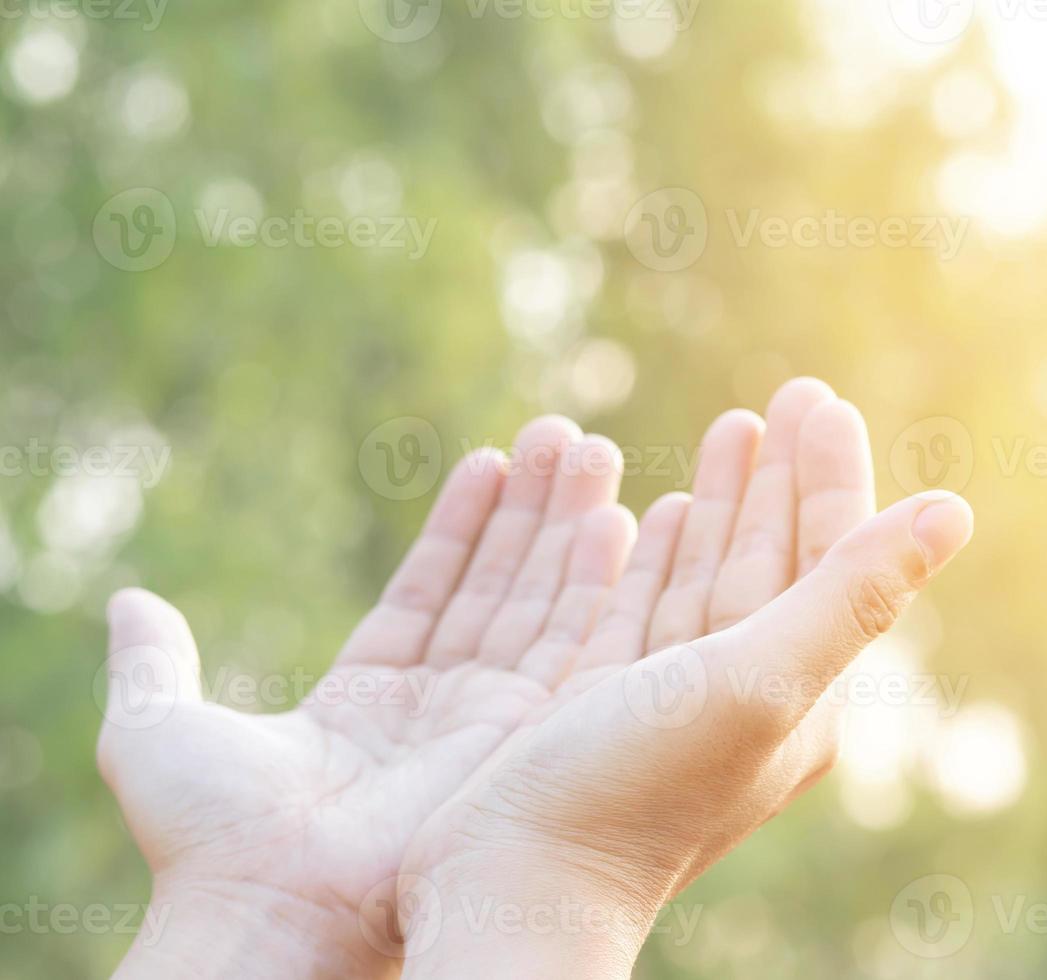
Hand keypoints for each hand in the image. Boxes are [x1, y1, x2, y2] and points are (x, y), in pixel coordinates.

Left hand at [98, 412, 642, 975]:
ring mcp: (486, 721)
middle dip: (533, 512)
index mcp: (368, 699)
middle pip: (498, 587)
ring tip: (590, 450)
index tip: (492, 461)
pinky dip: (588, 580)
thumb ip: (154, 660)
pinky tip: (607, 517)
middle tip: (564, 437)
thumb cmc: (210, 838)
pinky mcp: (523, 737)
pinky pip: (566, 644)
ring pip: (539, 604)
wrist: (270, 908)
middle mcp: (439, 707)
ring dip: (568, 527)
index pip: (429, 592)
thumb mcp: (156, 728)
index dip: (461, 527)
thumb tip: (128, 599)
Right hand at [397, 382, 973, 977]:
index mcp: (799, 690)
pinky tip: (658, 515)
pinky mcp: (607, 703)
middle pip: (773, 560)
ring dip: (722, 505)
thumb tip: (954, 511)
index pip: (829, 559)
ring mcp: (674, 699)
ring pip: (710, 577)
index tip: (818, 400)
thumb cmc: (635, 790)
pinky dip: (658, 555)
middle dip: (780, 477)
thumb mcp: (759, 681)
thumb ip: (853, 595)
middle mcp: (745, 694)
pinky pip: (647, 607)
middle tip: (785, 397)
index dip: (830, 477)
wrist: (513, 888)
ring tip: (730, 431)